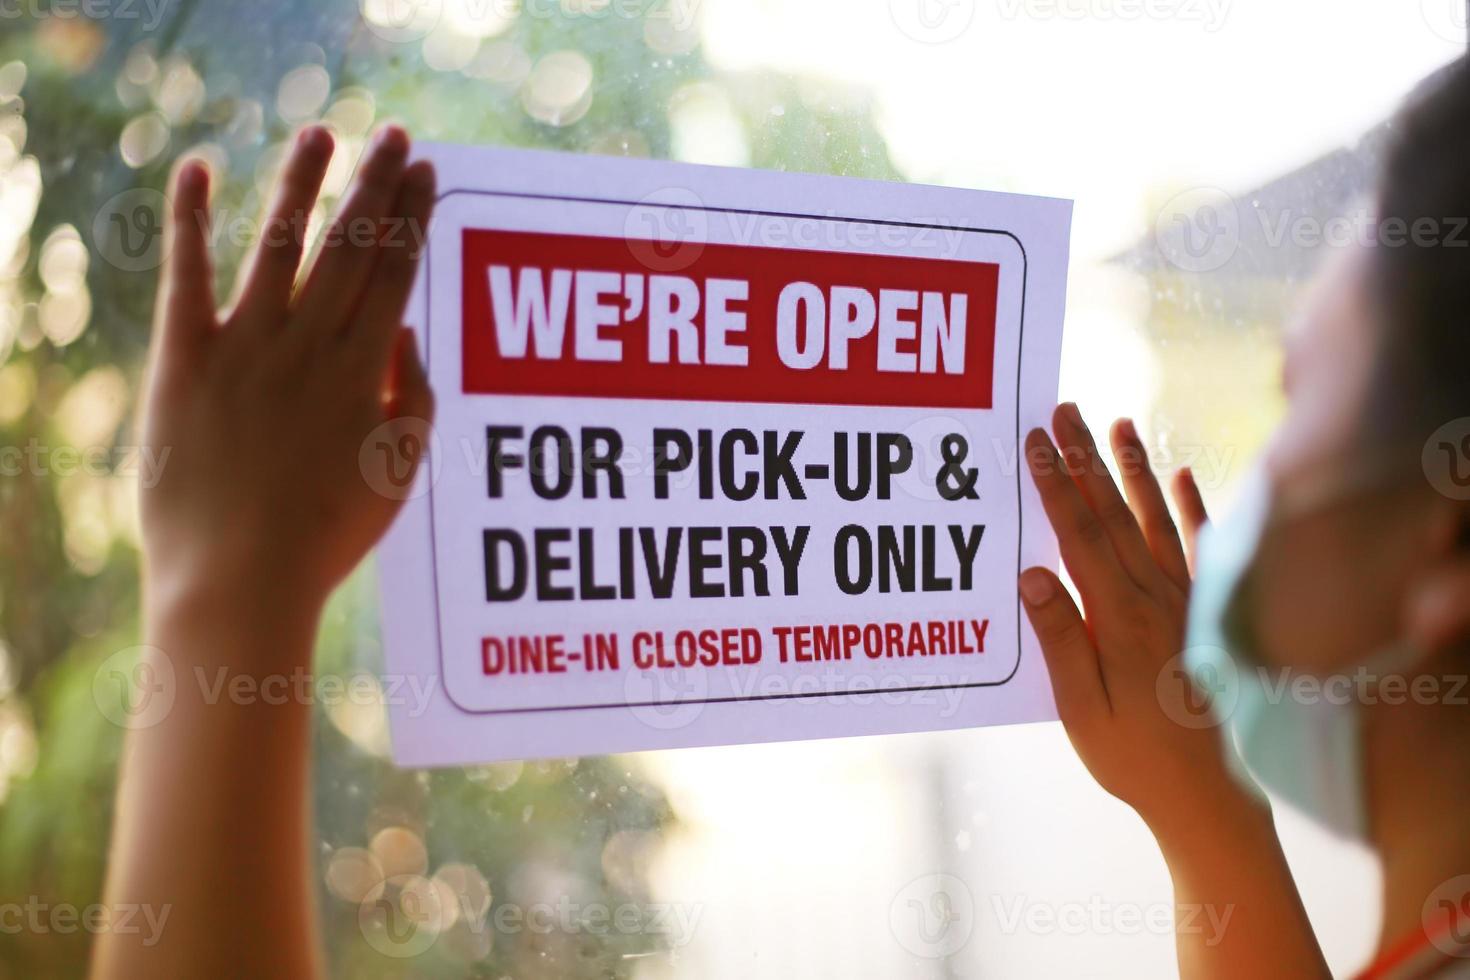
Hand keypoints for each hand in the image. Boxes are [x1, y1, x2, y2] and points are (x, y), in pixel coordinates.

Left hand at [140, 125, 435, 620]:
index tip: (427, 173)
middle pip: (350, 249)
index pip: (396, 275)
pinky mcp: (185, 363)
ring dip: (303, 185)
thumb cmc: (326, 538)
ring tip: (324, 134)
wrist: (240, 581)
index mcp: (364, 372)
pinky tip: (197, 169)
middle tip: (397, 136)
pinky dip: (189, 220)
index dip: (413, 218)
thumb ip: (415, 398)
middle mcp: (309, 346)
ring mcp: (246, 349)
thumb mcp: (398, 475)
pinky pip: (187, 278)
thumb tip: (408, 331)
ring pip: (281, 246)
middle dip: (376, 188)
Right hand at [1019, 404, 1246, 836]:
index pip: (1079, 534)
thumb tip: (1031, 574)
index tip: (1034, 441)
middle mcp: (1155, 598)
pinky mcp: (1207, 614)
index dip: (1054, 484)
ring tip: (1118, 424)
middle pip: (1114, 513)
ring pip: (1155, 519)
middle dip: (1085, 458)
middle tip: (1065, 410)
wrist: (1211, 794)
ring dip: (1134, 470)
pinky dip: (1193, 508)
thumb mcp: (1080, 709)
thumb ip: (1060, 639)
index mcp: (1117, 617)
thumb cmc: (1135, 758)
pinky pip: (1201, 549)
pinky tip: (1184, 475)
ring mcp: (1186, 602)